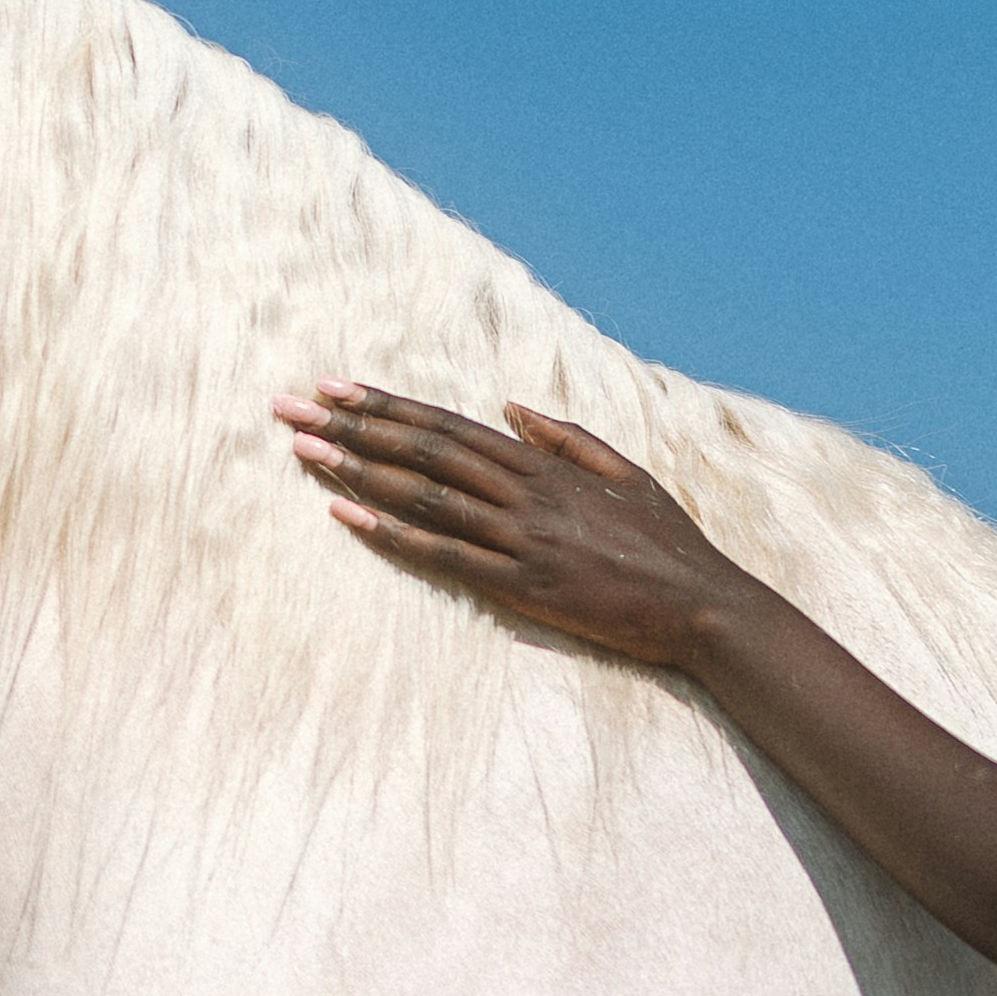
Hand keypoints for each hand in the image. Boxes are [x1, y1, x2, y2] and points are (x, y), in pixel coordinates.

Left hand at [271, 380, 754, 672]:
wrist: (706, 608)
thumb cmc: (668, 543)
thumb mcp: (624, 471)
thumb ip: (566, 436)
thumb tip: (512, 405)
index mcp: (542, 465)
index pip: (447, 425)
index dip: (387, 404)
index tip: (335, 387)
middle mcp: (524, 493)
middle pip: (422, 449)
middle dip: (351, 426)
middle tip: (290, 407)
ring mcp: (521, 539)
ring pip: (424, 495)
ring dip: (358, 469)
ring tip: (303, 451)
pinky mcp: (523, 585)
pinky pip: (444, 555)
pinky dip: (392, 533)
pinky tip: (346, 516)